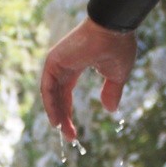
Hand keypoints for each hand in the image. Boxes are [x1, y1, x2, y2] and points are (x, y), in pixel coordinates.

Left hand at [39, 17, 137, 140]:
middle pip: (57, 97)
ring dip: (57, 115)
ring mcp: (57, 62)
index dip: (68, 113)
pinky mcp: (53, 61)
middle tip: (70, 138)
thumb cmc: (118, 47)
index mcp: (76, 65)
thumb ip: (112, 92)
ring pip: (51, 95)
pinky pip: (47, 88)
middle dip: (63, 119)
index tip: (73, 132)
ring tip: (65, 134)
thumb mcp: (117, 75)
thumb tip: (111, 110)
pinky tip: (56, 121)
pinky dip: (50, 105)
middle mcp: (63, 65)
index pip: (66, 93)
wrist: (114, 28)